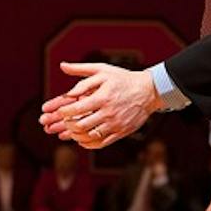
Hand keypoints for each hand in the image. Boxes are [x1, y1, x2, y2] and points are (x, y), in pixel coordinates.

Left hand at [40, 62, 159, 149]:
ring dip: (76, 135)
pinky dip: (88, 143)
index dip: (64, 112)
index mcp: (102, 97)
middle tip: (65, 121)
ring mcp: (115, 124)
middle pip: (80, 125)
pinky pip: (101, 143)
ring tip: (73, 129)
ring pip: (89, 137)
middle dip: (67, 125)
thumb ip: (81, 69)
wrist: (148, 91)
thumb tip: (62, 67)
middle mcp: (109, 112)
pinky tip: (82, 139)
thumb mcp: (103, 70)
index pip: (76, 109)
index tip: (61, 110)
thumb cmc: (123, 79)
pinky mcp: (121, 132)